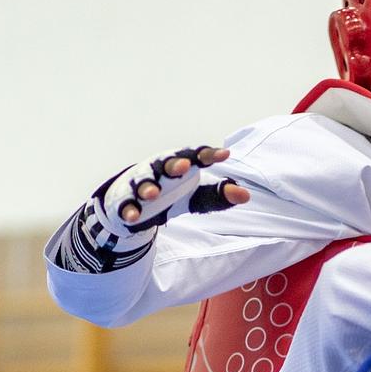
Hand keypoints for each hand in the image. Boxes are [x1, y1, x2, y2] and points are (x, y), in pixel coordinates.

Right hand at [83, 146, 250, 249]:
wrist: (135, 204)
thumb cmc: (170, 193)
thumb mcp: (196, 197)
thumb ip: (219, 196)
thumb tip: (246, 195)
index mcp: (178, 164)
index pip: (194, 156)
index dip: (208, 155)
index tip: (225, 154)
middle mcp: (158, 170)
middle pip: (165, 163)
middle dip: (173, 164)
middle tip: (184, 167)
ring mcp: (139, 185)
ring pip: (142, 183)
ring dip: (147, 187)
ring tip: (154, 194)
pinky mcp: (125, 202)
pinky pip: (126, 205)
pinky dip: (128, 210)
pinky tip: (133, 216)